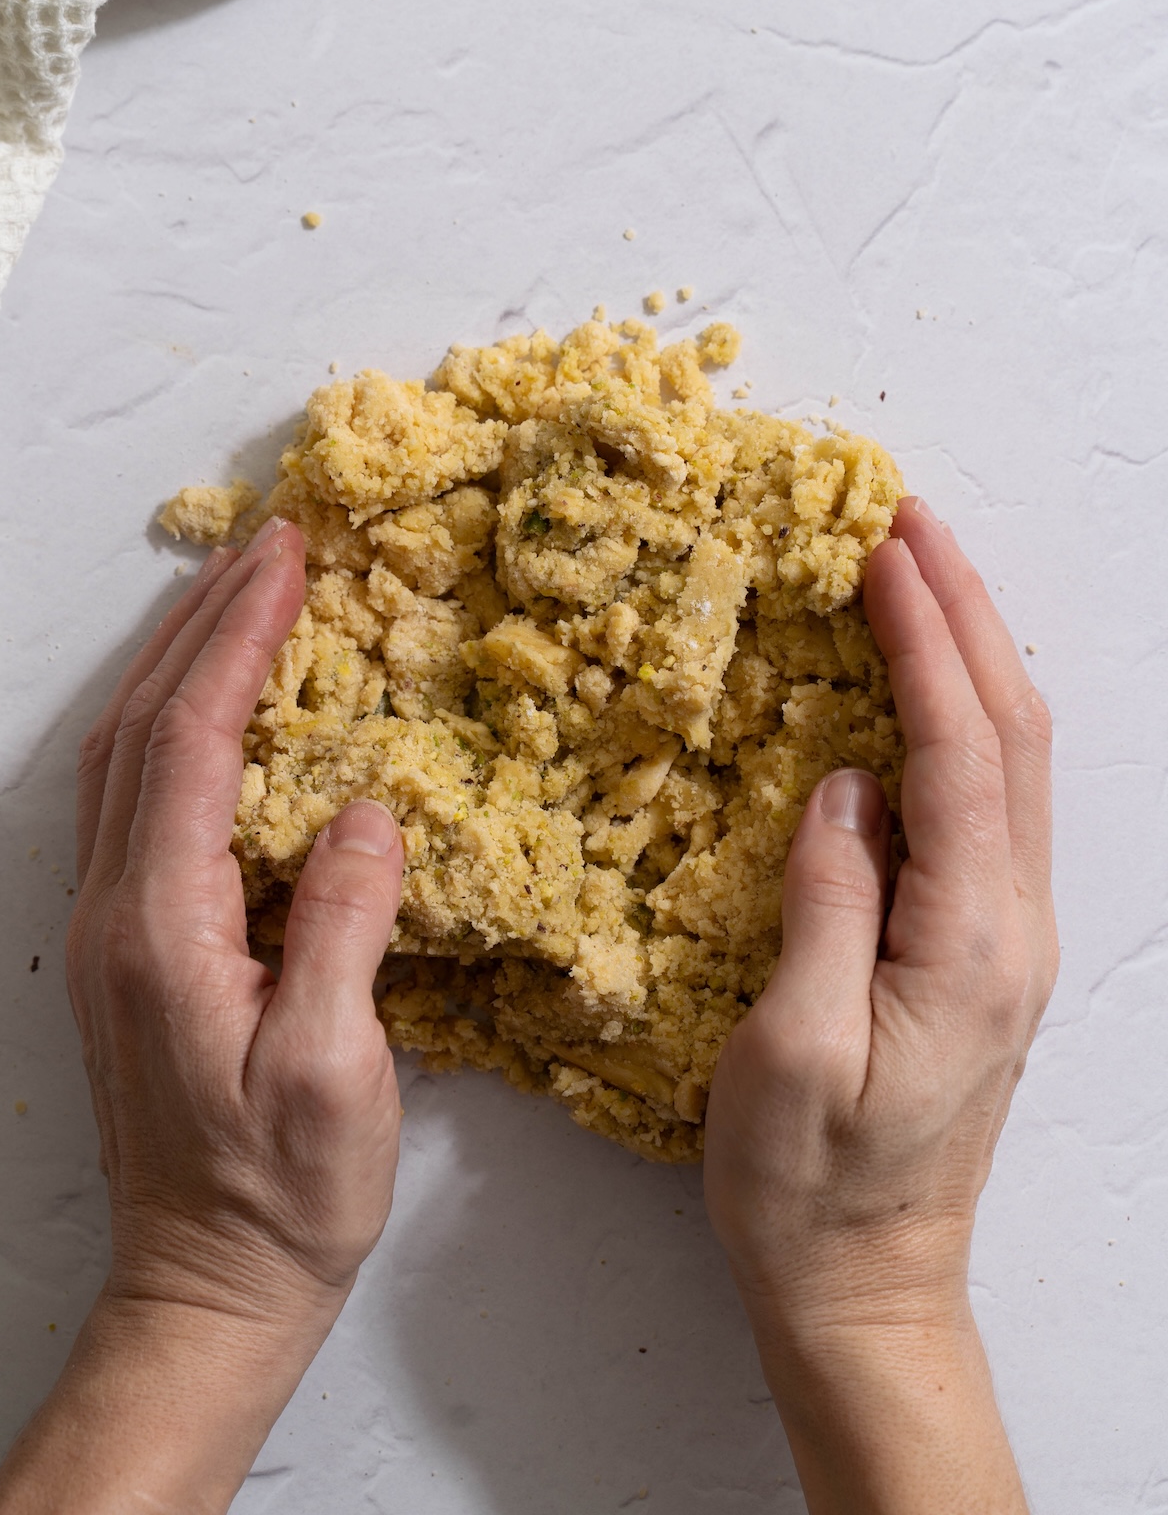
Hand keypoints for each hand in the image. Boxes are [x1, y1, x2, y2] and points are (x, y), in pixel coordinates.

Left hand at [0, 518, 403, 1514]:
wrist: (205, 1283)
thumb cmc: (280, 1193)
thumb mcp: (332, 1071)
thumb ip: (343, 929)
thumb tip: (366, 811)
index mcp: (161, 931)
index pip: (193, 744)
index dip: (239, 641)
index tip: (288, 561)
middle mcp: (114, 914)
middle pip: (142, 727)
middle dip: (204, 622)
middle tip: (269, 542)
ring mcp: (108, 928)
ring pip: (125, 756)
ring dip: (177, 661)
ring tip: (238, 593)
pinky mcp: (127, 945)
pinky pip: (134, 798)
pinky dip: (171, 722)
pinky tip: (209, 704)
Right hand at [704, 496, 1056, 1513]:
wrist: (869, 1283)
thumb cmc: (812, 1186)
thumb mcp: (792, 1050)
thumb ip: (829, 904)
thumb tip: (845, 782)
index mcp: (970, 942)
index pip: (960, 750)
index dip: (926, 637)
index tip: (883, 546)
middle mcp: (1011, 928)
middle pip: (1009, 734)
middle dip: (965, 614)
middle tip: (907, 521)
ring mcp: (1008, 940)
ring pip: (1011, 763)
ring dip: (972, 658)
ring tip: (919, 577)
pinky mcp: (984, 952)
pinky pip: (987, 805)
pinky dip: (962, 722)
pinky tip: (922, 694)